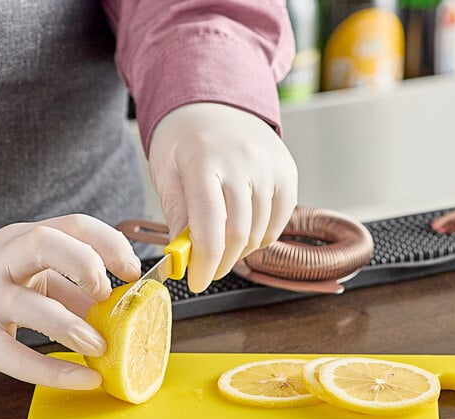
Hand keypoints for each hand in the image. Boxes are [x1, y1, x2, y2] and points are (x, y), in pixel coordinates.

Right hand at [0, 214, 140, 388]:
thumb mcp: (30, 274)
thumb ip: (73, 289)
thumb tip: (121, 310)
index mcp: (25, 240)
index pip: (75, 225)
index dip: (111, 244)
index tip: (134, 271)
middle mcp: (5, 261)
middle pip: (45, 243)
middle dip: (85, 264)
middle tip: (107, 294)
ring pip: (29, 305)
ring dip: (72, 326)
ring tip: (100, 346)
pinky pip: (16, 357)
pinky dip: (54, 372)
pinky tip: (84, 379)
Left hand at [148, 102, 297, 292]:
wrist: (215, 102)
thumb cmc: (185, 137)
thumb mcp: (167, 171)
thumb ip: (176, 214)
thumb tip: (183, 256)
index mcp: (204, 160)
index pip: (209, 227)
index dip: (203, 263)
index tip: (195, 281)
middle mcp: (243, 162)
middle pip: (238, 234)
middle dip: (220, 263)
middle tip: (207, 270)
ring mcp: (269, 166)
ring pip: (259, 232)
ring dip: (240, 251)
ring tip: (223, 246)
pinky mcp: (287, 172)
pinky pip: (280, 220)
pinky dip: (262, 237)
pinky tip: (245, 233)